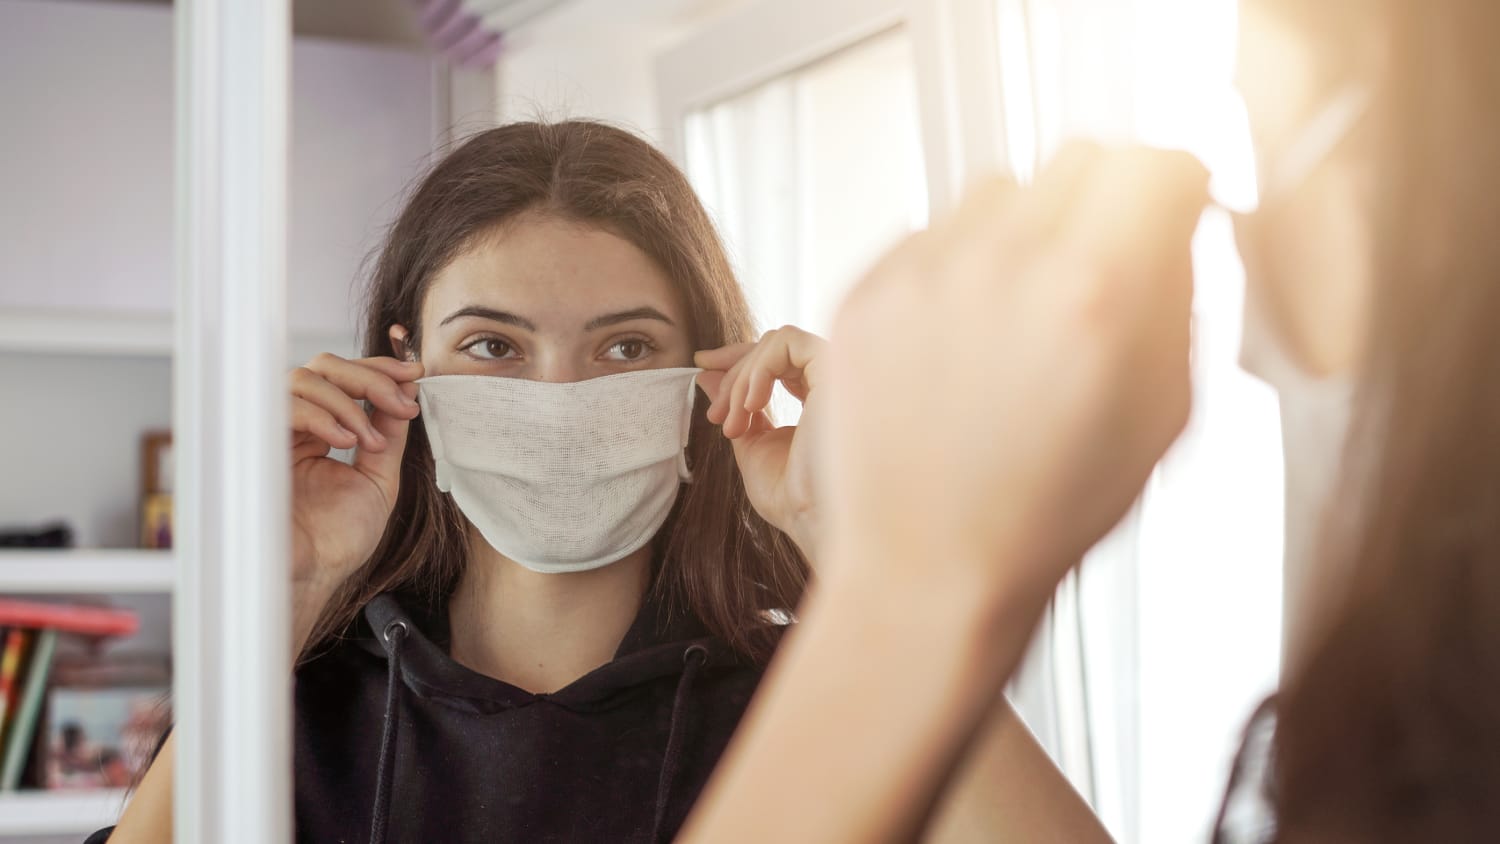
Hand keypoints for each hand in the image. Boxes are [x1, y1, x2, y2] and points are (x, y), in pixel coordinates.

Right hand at [288, 354, 423, 627]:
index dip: (378, 369)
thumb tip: (406, 393)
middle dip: (369, 378)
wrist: (314, 574)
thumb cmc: (338, 539)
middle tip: (401, 402)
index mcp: (320, 433)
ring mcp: (273, 433)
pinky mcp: (256, 444)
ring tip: (369, 442)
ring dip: (349, 403)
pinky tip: (347, 441)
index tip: (413, 373)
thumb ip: (389, 435)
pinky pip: (287, 407)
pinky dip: (324, 416)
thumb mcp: (378, 478)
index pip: (342, 379)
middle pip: (323, 367)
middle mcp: (295, 428)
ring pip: (305, 379)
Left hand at [696, 326, 827, 558]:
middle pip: (773, 346)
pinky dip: (758, 368)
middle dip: (733, 374)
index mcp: (818, 398)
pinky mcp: (838, 368)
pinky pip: (788, 341)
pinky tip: (751, 406)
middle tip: (715, 416)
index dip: (737, 359)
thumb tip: (705, 373)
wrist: (815, 519)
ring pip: (777, 342)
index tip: (700, 366)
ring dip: (742, 378)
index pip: (777, 359)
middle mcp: (833, 381)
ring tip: (733, 423)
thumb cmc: (792, 497)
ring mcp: (839, 373)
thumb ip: (734, 406)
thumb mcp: (751, 444)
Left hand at [825, 143, 1208, 597]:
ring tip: (1025, 308)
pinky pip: (928, 235)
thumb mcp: (1163, 413)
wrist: (928, 568)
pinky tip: (965, 335)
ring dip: (1027, 226)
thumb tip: (1177, 224)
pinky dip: (958, 264)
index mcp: (1095, 291)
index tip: (1173, 204)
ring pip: (997, 190)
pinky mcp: (863, 294)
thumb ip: (1179, 297)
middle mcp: (1003, 263)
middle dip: (1106, 198)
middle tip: (1105, 255)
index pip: (1152, 164)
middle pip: (1077, 160)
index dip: (1175, 183)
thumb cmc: (1051, 510)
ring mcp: (922, 273)